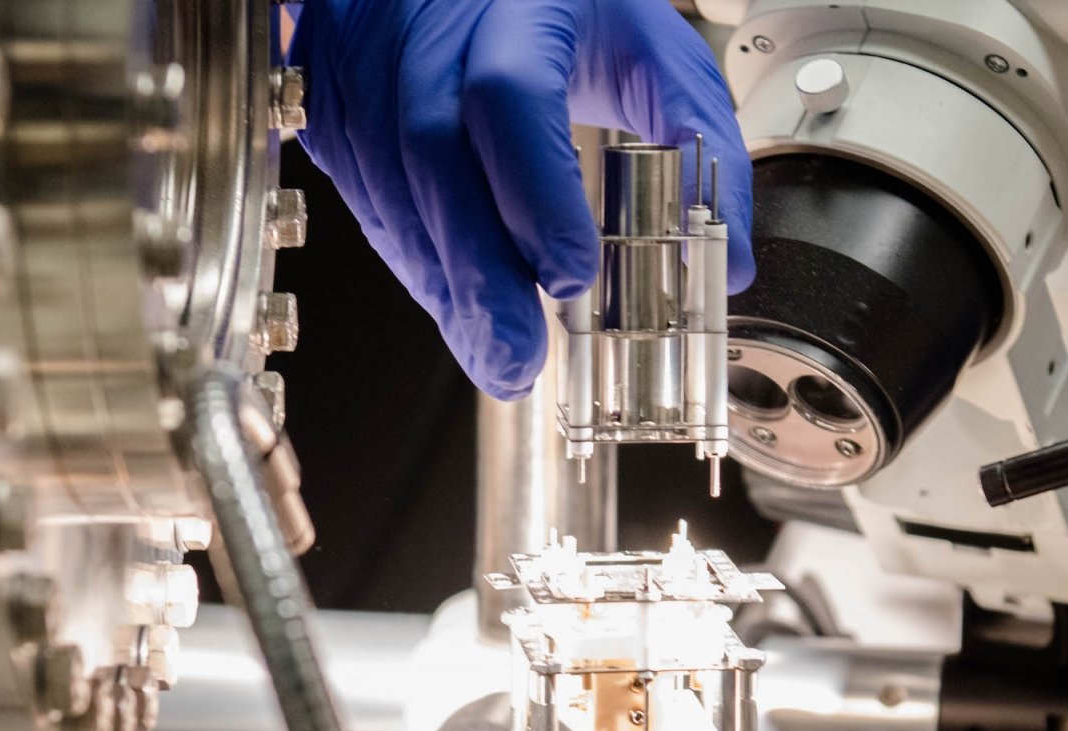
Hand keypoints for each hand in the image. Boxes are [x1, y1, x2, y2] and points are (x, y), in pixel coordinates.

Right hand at [289, 0, 753, 398]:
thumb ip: (703, 145)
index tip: (573, 274)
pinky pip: (366, 194)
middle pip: (432, 154)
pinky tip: (455, 304)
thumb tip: (726, 260)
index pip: (511, 96)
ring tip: (494, 353)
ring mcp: (372, 63)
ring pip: (388, 185)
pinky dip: (415, 261)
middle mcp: (432, 30)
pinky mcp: (341, 103)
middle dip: (477, 272)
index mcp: (519, 3)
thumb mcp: (654, 49)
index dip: (534, 193)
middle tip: (518, 358)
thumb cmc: (564, 3)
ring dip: (443, 283)